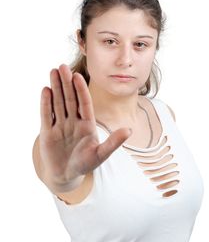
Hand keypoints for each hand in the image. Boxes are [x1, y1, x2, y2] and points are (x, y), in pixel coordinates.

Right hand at [39, 64, 131, 190]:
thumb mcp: (101, 154)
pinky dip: (46, 103)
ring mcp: (60, 125)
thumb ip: (114, 142)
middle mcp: (73, 121)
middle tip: (63, 67)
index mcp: (87, 124)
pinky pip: (47, 115)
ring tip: (53, 71)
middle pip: (70, 99)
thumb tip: (129, 130)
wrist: (65, 175)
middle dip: (66, 83)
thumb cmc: (84, 164)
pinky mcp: (47, 132)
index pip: (84, 103)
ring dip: (56, 88)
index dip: (81, 90)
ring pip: (58, 103)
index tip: (78, 76)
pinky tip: (46, 90)